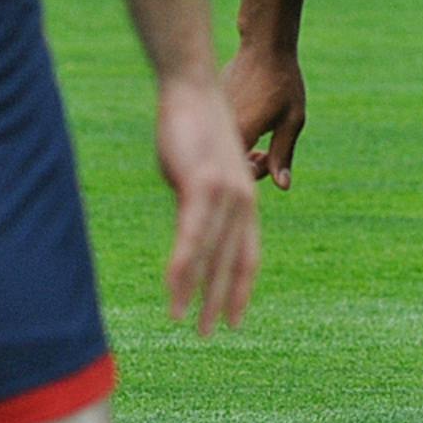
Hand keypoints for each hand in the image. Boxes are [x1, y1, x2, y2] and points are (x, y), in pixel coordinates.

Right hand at [156, 72, 260, 335]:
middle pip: (233, 264)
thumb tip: (190, 221)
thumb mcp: (201, 170)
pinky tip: (174, 290)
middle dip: (221, 302)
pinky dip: (183, 267)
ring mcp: (224, 196)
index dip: (241, 289)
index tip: (235, 319)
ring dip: (198, 293)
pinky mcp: (202, 187)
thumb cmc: (194, 125)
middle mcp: (242, 203)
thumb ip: (200, 201)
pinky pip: (192, 236)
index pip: (248, 255)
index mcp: (245, 201)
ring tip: (186, 323)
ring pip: (212, 256)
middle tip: (211, 335)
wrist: (192, 87)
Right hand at [221, 41, 305, 189]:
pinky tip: (248, 122)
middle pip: (226, 160)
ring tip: (260, 137)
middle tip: (266, 154)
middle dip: (246, 163)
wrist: (264, 45)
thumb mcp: (292, 120)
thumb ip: (283, 154)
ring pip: (221, 145)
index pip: (239, 172)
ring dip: (239, 148)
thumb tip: (282, 186)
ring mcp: (213, 113)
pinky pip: (218, 129)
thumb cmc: (282, 82)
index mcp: (241, 132)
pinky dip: (232, 133)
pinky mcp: (211, 103)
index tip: (269, 161)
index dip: (255, 173)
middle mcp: (221, 125)